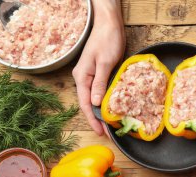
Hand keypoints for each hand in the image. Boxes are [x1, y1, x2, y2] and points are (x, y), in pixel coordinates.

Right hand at [73, 3, 124, 135]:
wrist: (109, 25)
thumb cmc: (106, 40)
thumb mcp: (104, 62)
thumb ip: (100, 82)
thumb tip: (95, 102)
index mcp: (82, 77)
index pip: (85, 103)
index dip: (92, 119)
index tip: (100, 132)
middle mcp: (84, 79)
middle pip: (89, 103)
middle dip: (97, 119)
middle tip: (107, 133)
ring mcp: (91, 76)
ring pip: (95, 99)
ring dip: (102, 112)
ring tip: (110, 125)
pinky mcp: (99, 74)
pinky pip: (101, 91)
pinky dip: (106, 101)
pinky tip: (113, 108)